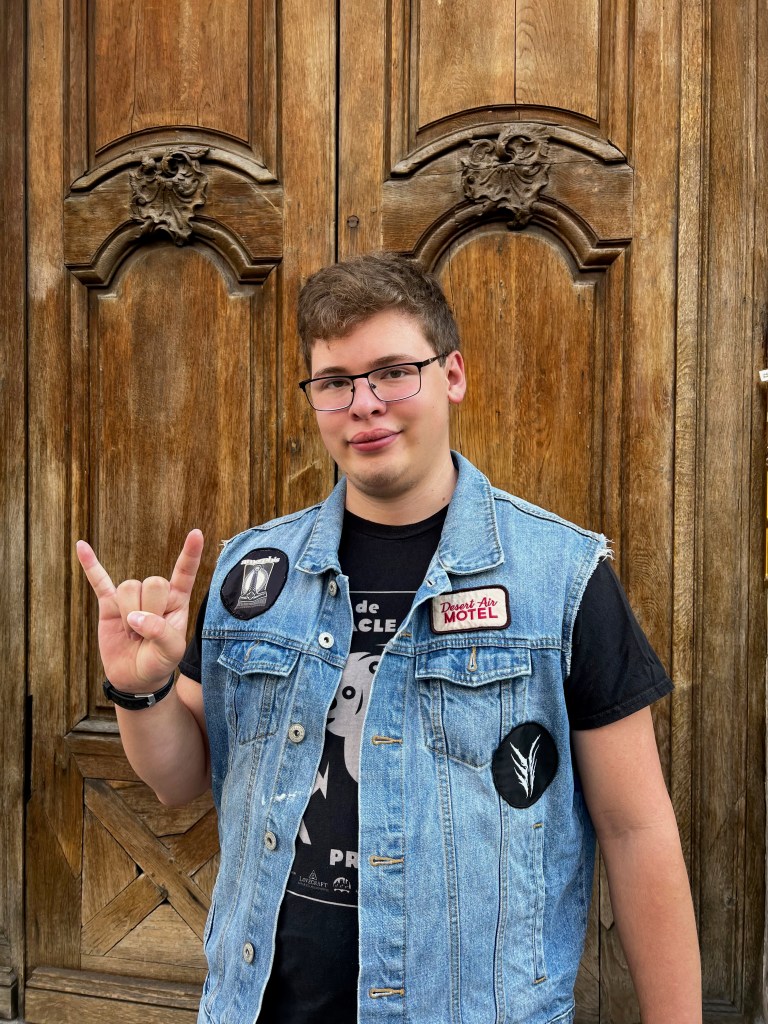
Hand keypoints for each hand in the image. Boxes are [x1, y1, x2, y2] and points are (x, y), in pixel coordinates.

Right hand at [76, 530, 203, 691]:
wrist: (135, 678)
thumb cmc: (159, 662)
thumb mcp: (170, 652)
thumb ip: (160, 632)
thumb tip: (135, 617)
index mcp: (177, 601)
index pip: (185, 573)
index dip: (191, 554)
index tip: (196, 534)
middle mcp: (156, 594)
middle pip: (152, 583)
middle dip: (149, 612)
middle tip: (147, 634)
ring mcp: (131, 597)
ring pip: (129, 588)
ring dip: (128, 616)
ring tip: (132, 633)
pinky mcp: (109, 603)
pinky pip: (99, 581)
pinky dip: (90, 565)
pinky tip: (82, 547)